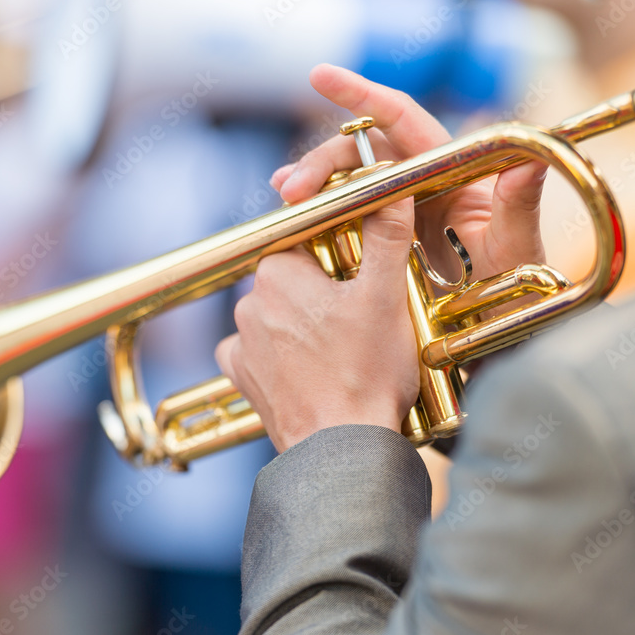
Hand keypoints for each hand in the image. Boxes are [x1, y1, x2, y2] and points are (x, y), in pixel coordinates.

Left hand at [216, 64, 548, 452]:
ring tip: (340, 349)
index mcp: (279, 271)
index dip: (340, 252)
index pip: (307, 237)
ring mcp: (241, 340)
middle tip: (359, 316)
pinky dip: (278, 355)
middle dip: (322, 288)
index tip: (362, 274)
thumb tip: (393, 185)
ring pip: (276, 312)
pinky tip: (308, 367)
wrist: (340, 448)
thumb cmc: (367, 373)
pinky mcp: (241, 375)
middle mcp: (249, 301)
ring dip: (302, 322)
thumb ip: (387, 235)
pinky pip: (256, 350)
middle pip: (292, 276)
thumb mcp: (387, 297)